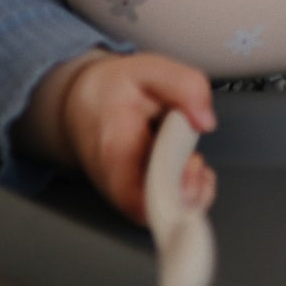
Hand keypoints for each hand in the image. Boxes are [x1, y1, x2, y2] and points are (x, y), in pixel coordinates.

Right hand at [30, 52, 217, 225]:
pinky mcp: (133, 196)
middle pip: (155, 213)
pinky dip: (188, 192)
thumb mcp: (149, 69)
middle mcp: (114, 181)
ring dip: (191, 193)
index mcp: (115, 148)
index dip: (174, 193)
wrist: (79, 103)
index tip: (192, 164)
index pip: (139, 198)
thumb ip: (184, 87)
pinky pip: (163, 208)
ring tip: (192, 162)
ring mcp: (123, 193)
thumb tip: (206, 121)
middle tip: (195, 160)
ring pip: (162, 216)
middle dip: (190, 192)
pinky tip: (192, 171)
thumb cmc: (109, 91)